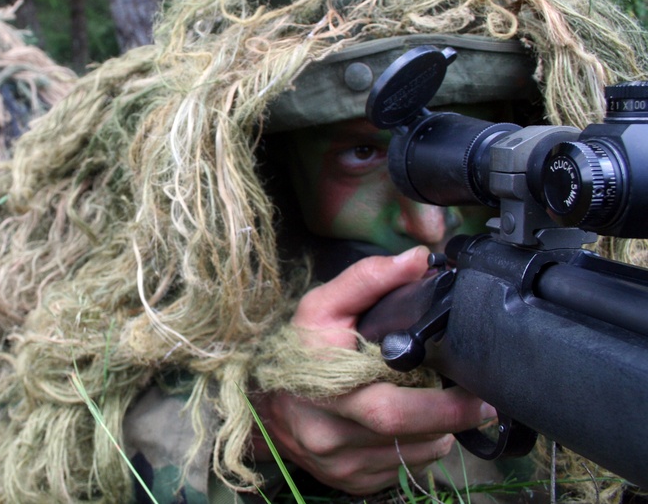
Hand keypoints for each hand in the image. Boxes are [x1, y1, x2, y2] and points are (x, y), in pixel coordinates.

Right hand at [251, 246, 496, 494]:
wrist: (260, 401)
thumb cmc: (296, 349)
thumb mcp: (321, 306)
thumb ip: (368, 279)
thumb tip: (419, 260)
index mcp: (325, 383)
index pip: (392, 408)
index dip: (443, 405)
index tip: (476, 390)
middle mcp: (328, 431)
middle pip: (409, 436)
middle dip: (452, 418)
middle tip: (480, 403)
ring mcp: (339, 463)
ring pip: (413, 454)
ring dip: (436, 432)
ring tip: (435, 405)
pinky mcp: (348, 482)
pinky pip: (401, 469)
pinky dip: (416, 448)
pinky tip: (408, 426)